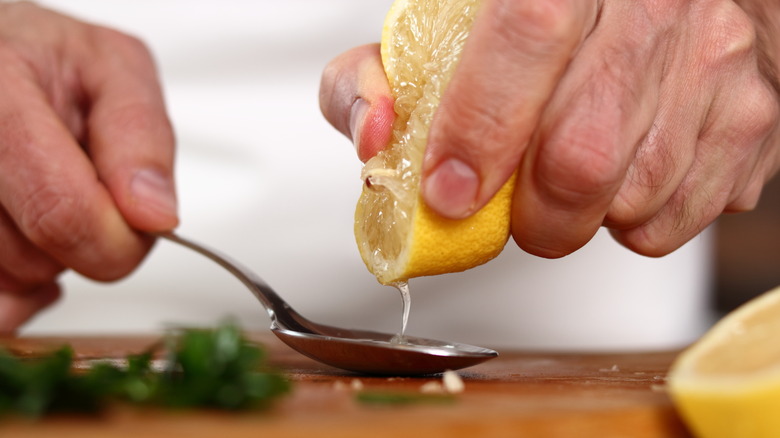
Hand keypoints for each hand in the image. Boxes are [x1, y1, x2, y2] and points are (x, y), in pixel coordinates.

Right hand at [0, 3, 177, 333]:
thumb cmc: (46, 60)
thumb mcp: (115, 68)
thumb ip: (140, 137)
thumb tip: (154, 215)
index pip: (63, 211)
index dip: (116, 239)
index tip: (138, 223)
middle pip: (36, 259)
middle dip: (85, 241)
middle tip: (82, 187)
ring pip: (10, 282)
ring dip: (46, 257)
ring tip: (42, 194)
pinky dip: (18, 290)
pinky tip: (24, 239)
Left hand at [320, 0, 779, 258]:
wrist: (657, 2)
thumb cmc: (536, 19)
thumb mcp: (441, 27)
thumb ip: (378, 74)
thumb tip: (374, 137)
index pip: (526, 36)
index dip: (480, 128)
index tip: (449, 190)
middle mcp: (659, 3)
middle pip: (580, 154)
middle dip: (524, 215)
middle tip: (504, 204)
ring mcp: (718, 60)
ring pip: (629, 199)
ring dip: (577, 214)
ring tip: (564, 172)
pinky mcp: (756, 117)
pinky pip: (674, 218)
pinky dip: (627, 218)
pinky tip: (617, 171)